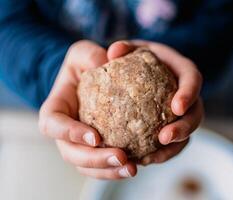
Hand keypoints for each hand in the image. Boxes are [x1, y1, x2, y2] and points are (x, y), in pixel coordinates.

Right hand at [39, 40, 136, 179]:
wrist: (92, 80)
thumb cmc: (85, 66)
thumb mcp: (83, 53)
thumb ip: (89, 55)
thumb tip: (106, 61)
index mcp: (56, 110)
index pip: (53, 125)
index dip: (70, 133)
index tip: (95, 136)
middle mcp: (64, 132)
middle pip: (71, 154)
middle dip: (95, 160)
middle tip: (121, 157)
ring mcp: (79, 144)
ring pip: (87, 167)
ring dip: (109, 171)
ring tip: (133, 168)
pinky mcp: (96, 150)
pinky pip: (103, 166)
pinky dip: (117, 169)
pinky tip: (138, 164)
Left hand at [106, 40, 203, 164]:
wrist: (137, 70)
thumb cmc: (134, 58)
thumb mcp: (129, 49)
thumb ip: (123, 49)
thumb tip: (113, 52)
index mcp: (180, 70)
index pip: (193, 79)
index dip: (189, 93)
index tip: (176, 107)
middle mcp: (185, 94)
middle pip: (196, 112)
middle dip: (184, 127)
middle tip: (164, 137)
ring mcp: (182, 113)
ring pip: (187, 134)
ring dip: (172, 148)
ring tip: (150, 158)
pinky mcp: (172, 126)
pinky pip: (173, 145)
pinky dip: (161, 154)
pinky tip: (142, 160)